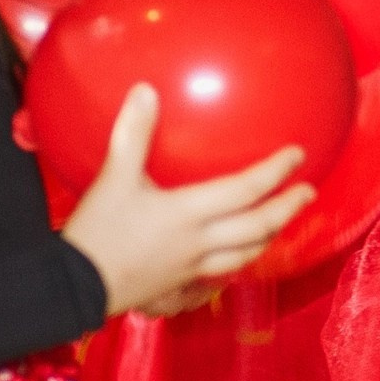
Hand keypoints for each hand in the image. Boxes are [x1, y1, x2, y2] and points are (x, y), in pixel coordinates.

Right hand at [59, 85, 314, 316]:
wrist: (71, 289)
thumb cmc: (96, 233)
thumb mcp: (112, 178)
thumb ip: (132, 134)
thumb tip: (146, 90)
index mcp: (190, 212)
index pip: (248, 189)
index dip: (277, 171)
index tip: (298, 155)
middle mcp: (200, 242)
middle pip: (259, 227)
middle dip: (288, 208)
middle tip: (308, 193)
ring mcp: (191, 270)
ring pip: (244, 256)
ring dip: (268, 238)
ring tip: (279, 226)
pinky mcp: (176, 289)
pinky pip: (216, 281)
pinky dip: (233, 270)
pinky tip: (233, 267)